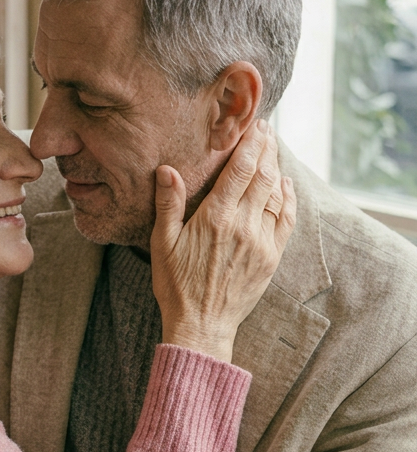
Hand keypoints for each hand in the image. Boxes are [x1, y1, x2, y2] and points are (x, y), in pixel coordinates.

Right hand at [151, 120, 295, 361]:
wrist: (201, 325)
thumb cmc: (176, 286)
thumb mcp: (162, 244)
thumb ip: (167, 204)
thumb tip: (167, 170)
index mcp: (215, 218)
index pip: (240, 170)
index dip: (250, 144)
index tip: (256, 126)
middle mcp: (243, 225)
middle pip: (262, 175)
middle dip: (266, 149)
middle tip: (267, 130)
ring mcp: (261, 241)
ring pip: (276, 194)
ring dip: (277, 168)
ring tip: (274, 150)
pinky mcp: (271, 257)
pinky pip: (286, 220)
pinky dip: (288, 198)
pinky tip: (286, 184)